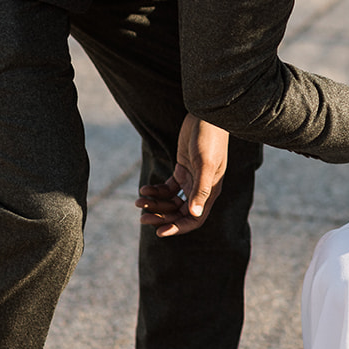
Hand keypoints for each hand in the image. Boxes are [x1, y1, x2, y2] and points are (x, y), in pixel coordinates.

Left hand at [135, 115, 228, 235]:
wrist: (206, 116)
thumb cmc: (209, 138)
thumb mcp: (205, 163)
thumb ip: (200, 189)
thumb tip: (194, 214)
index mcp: (210, 191)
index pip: (195, 219)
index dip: (178, 228)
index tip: (160, 232)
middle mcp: (201, 189)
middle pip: (180, 212)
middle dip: (161, 217)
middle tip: (142, 219)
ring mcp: (191, 179)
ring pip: (171, 201)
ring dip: (155, 204)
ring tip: (138, 203)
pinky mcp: (182, 169)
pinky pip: (167, 187)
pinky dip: (155, 190)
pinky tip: (144, 190)